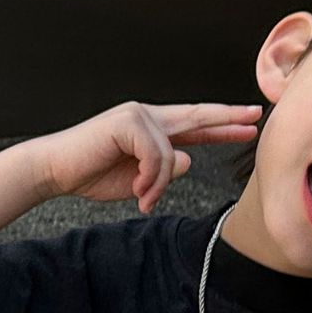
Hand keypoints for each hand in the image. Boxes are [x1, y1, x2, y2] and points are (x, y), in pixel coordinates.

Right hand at [35, 101, 262, 214]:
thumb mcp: (138, 182)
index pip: (193, 126)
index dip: (221, 126)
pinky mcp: (128, 121)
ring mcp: (138, 115)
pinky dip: (150, 178)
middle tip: (256, 116)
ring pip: (173, 152)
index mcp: (151, 129)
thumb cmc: (90, 175)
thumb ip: (165, 173)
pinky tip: (138, 190)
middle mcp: (147, 116)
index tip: (247, 125)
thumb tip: (189, 160)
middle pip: (196, 117)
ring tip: (143, 197)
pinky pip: (157, 155)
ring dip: (160, 183)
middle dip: (227, 118)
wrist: (55, 171)